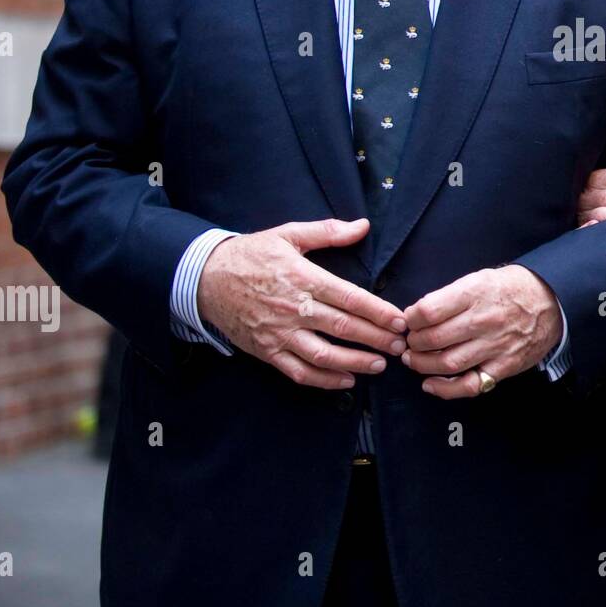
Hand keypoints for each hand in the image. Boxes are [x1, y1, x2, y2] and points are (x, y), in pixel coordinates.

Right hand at [197, 217, 404, 389]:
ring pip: (324, 354)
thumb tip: (363, 226)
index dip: (378, 311)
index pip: (350, 297)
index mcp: (303, 278)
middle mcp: (294, 308)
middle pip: (343, 327)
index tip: (400, 320)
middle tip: (401, 346)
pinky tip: (346, 380)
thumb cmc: (251, 254)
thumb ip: (327, 232)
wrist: (205, 279)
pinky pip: (299, 371)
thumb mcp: (288, 234)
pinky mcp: (267, 351)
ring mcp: (279, 333)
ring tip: (380, 364)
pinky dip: (324, 380)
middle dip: (376, 338)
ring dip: (355, 362)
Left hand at [400, 265, 561, 398]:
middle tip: (410, 341)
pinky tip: (431, 384)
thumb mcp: (481, 278)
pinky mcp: (502, 366)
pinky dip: (445, 389)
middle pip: (433, 339)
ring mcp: (494, 346)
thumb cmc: (511, 288)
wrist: (552, 302)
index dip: (411, 318)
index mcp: (475, 293)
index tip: (410, 320)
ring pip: (446, 363)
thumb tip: (419, 314)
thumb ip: (451, 296)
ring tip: (414, 359)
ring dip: (422, 364)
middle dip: (413, 343)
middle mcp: (483, 320)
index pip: (429, 311)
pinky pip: (469, 385)